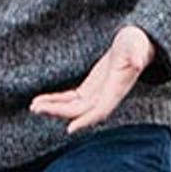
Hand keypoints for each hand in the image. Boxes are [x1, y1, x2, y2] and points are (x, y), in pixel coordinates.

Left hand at [30, 24, 158, 133]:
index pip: (101, 110)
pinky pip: (70, 100)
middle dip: (58, 112)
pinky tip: (40, 101)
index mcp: (117, 88)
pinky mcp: (89, 89)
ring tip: (34, 107)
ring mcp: (97, 94)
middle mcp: (106, 96)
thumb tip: (136, 61)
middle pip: (80, 111)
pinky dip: (55, 101)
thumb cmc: (137, 43)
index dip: (86, 120)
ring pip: (73, 108)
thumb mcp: (136, 45)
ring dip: (53, 108)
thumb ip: (136, 55)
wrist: (137, 43)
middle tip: (36, 109)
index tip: (70, 129)